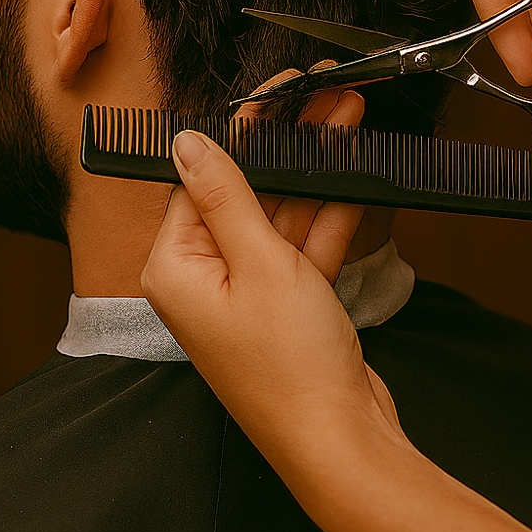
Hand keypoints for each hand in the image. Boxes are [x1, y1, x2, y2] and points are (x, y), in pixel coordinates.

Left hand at [140, 81, 401, 458]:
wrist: (341, 438)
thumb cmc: (288, 366)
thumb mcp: (258, 263)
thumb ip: (226, 195)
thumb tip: (188, 141)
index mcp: (177, 266)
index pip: (202, 178)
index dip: (243, 131)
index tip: (277, 93)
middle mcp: (207, 275)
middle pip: (247, 189)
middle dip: (291, 144)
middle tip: (325, 97)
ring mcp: (250, 289)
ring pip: (283, 212)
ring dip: (318, 169)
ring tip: (347, 116)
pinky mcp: (287, 301)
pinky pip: (304, 243)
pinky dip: (330, 213)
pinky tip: (354, 172)